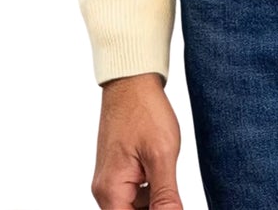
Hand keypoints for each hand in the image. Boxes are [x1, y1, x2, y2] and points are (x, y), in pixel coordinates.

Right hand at [92, 72, 182, 208]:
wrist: (132, 81)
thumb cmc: (144, 110)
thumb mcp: (162, 155)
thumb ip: (165, 196)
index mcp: (111, 192)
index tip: (171, 205)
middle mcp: (105, 191)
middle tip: (172, 196)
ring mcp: (110, 181)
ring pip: (134, 208)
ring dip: (154, 204)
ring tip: (168, 182)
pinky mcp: (117, 172)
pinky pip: (133, 195)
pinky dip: (150, 194)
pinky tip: (163, 177)